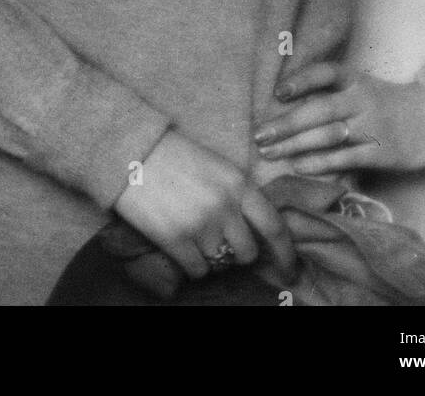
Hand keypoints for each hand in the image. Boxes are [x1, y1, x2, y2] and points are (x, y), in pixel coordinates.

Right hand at [113, 128, 294, 291]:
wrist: (134, 151)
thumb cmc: (177, 157)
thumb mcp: (219, 167)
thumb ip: (240, 196)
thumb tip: (256, 232)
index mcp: (239, 183)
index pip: (274, 227)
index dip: (286, 254)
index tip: (290, 272)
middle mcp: (225, 205)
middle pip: (247, 252)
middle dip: (238, 252)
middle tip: (222, 241)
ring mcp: (200, 224)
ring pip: (221, 263)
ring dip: (212, 256)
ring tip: (195, 236)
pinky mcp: (176, 240)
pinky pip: (198, 270)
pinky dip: (193, 265)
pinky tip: (183, 247)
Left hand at [253, 62, 424, 173]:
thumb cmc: (393, 102)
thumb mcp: (366, 87)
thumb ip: (334, 93)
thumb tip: (289, 103)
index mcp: (357, 79)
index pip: (325, 73)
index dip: (301, 81)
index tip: (278, 92)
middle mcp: (363, 99)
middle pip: (318, 110)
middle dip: (285, 124)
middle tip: (259, 135)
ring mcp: (373, 126)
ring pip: (328, 135)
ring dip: (295, 145)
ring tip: (269, 152)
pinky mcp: (383, 152)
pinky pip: (346, 158)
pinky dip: (321, 163)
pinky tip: (299, 166)